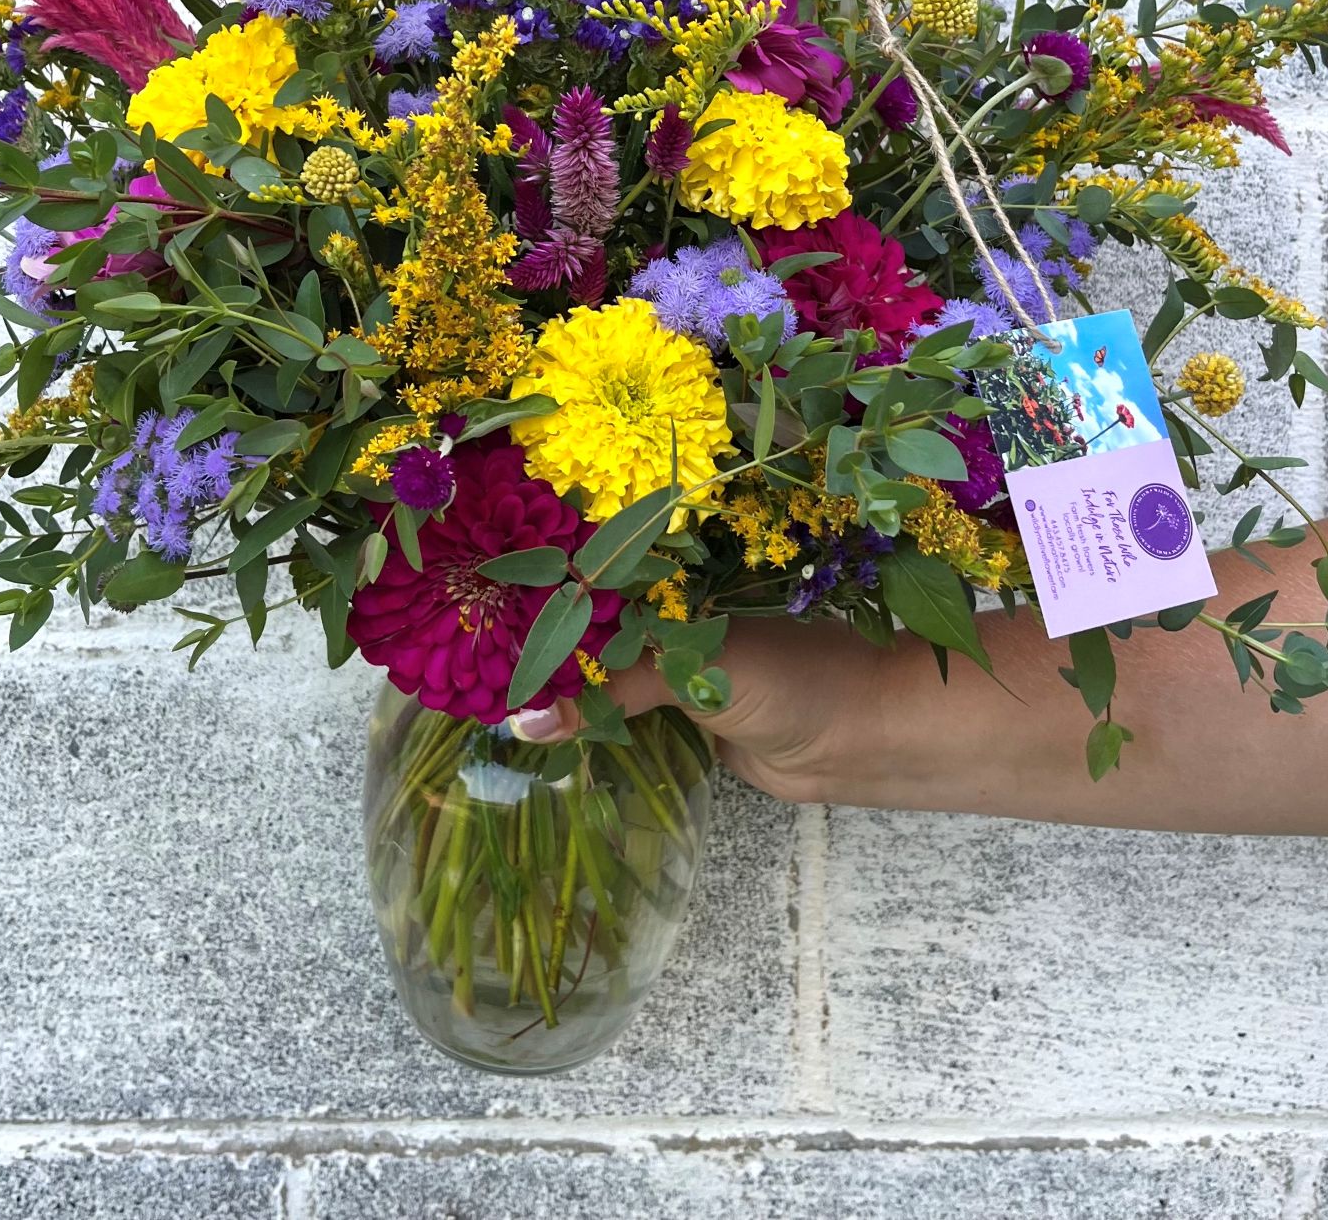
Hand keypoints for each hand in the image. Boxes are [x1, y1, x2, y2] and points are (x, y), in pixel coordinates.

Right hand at [511, 616, 899, 804]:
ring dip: (558, 699)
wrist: (860, 737)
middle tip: (466, 678)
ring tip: (487, 712)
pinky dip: (586, 732)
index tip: (474, 622)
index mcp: (672, 585)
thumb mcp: (695, 666)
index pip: (590, 584)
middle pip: (589, 636)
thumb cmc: (791, 678)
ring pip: (601, 682)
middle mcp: (667, 622)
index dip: (538, 603)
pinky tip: (540, 742)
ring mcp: (675, 673)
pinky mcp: (684, 722)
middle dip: (538, 657)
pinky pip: (623, 724)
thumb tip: (526, 720)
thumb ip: (613, 686)